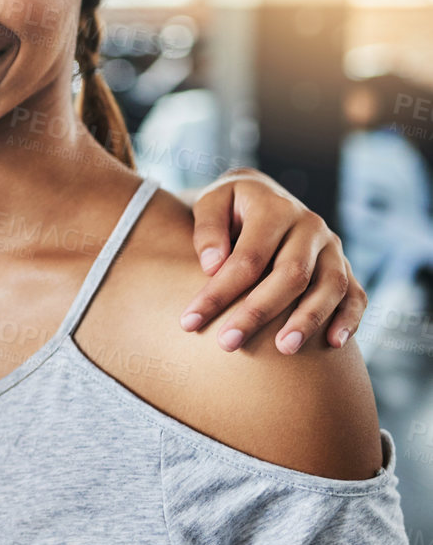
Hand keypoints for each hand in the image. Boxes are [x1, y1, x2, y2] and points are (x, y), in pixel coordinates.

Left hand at [180, 168, 363, 354]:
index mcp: (274, 208)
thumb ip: (207, 230)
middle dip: (258, 312)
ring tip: (283, 350)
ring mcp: (332, 248)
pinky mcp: (345, 266)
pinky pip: (356, 294)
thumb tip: (212, 266)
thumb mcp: (210, 203)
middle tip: (228, 343)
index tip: (189, 322)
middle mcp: (310, 226)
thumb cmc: (229, 206)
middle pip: (291, 275)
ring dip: (308, 320)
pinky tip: (333, 344)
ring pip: (330, 286)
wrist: (262, 194)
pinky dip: (349, 319)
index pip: (248, 258)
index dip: (219, 292)